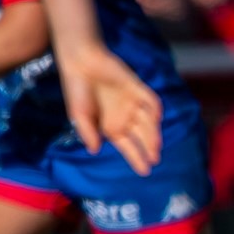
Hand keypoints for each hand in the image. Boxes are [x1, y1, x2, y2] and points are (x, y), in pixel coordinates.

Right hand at [59, 41, 162, 173]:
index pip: (128, 146)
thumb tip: (95, 150)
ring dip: (153, 133)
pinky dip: (154, 107)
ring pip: (148, 121)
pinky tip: (156, 117)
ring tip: (156, 146)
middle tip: (154, 159)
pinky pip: (149, 99)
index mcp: (111, 127)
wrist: (80, 62)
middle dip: (148, 148)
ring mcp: (132, 102)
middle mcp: (124, 117)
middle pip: (142, 136)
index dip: (136, 158)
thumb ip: (88, 132)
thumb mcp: (79, 116)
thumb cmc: (77, 90)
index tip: (144, 171)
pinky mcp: (136, 87)